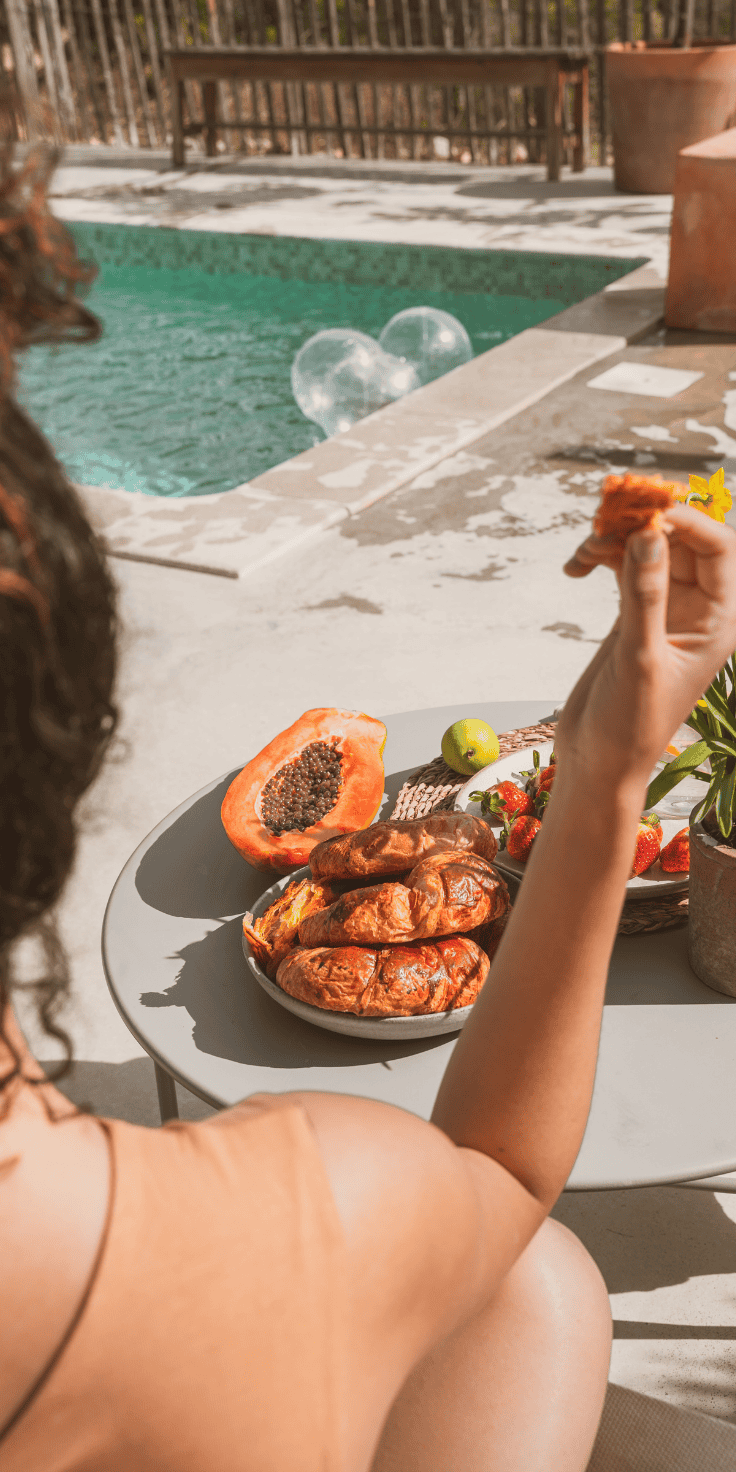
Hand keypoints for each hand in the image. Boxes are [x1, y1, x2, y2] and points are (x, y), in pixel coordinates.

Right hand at [554, 504, 735, 800]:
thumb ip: (645, 595)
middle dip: (644, 523)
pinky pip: (623, 566)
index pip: (718, 548)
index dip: (687, 521)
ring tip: (584, 549)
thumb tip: (649, 535)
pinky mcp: (633, 613)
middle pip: (681, 540)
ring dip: (615, 539)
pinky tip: (575, 567)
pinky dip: (600, 558)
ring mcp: (664, 608)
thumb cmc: (630, 725)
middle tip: (605, 518)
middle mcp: (698, 608)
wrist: (598, 763)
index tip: (645, 513)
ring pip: (647, 548)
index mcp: (719, 620)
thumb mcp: (639, 658)